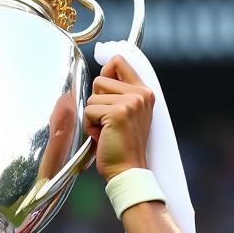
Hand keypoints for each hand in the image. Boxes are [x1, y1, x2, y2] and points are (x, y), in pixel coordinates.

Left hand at [83, 56, 152, 181]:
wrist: (128, 171)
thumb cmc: (124, 148)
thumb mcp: (128, 114)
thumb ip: (120, 92)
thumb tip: (105, 70)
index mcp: (144, 92)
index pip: (119, 61)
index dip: (105, 71)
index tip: (103, 90)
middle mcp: (140, 94)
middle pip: (100, 79)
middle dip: (97, 101)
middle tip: (109, 122)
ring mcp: (130, 102)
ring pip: (93, 97)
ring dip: (93, 116)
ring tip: (107, 131)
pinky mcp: (117, 113)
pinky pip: (89, 110)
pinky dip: (90, 126)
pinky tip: (103, 136)